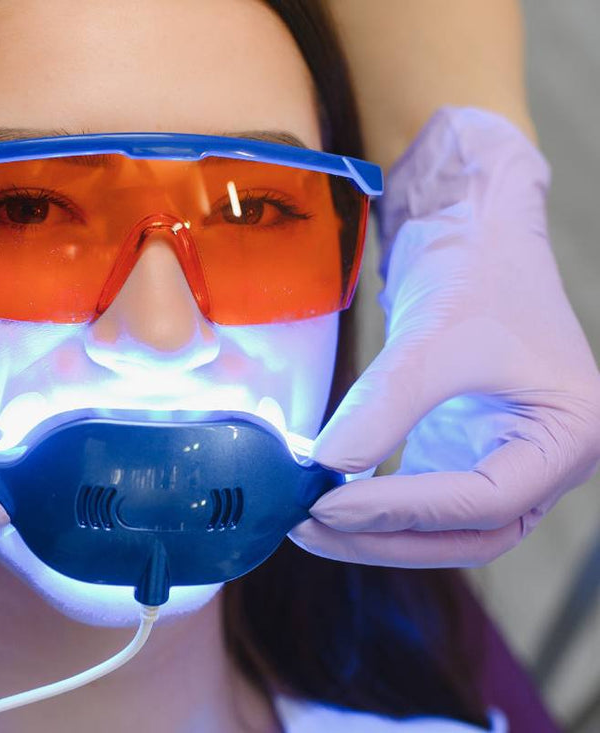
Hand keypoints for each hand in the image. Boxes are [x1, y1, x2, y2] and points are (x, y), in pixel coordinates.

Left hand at [290, 107, 599, 567]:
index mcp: (567, 435)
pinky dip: (376, 506)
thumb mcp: (434, 337)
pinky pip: (421, 499)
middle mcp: (545, 460)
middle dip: (385, 537)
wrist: (476, 231)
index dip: (401, 509)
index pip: (483, 500)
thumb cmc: (478, 272)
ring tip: (307, 523)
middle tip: (310, 528)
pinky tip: (326, 502)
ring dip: (376, 532)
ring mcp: (505, 460)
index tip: (329, 505)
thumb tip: (325, 466)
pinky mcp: (463, 450)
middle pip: (467, 533)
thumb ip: (384, 405)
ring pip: (443, 528)